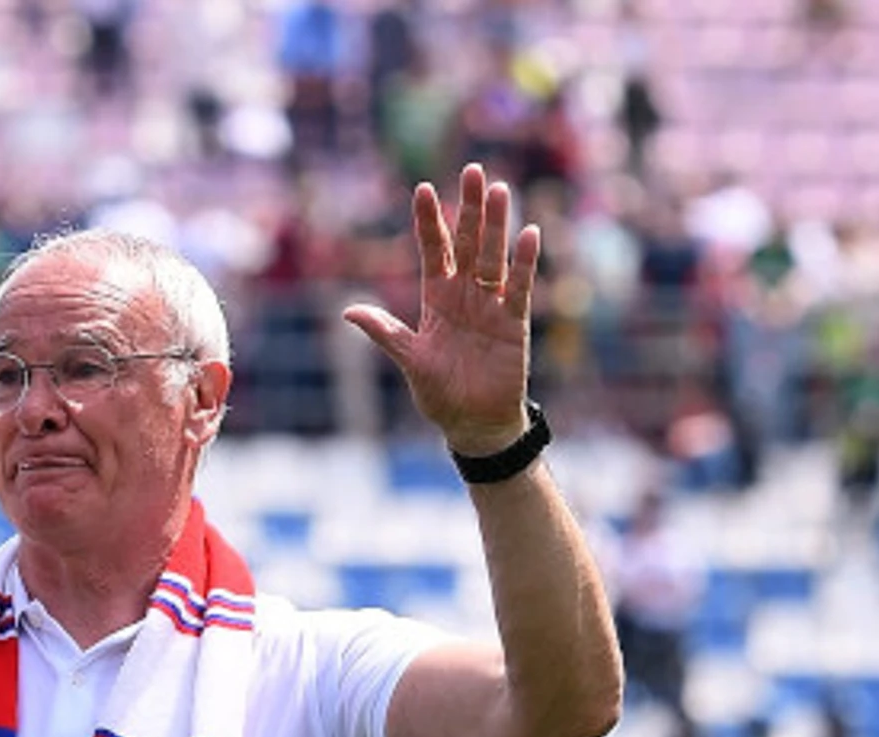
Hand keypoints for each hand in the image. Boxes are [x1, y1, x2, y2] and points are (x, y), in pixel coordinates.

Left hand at [342, 164, 536, 457]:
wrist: (474, 424)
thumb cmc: (440, 392)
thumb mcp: (410, 360)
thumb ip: (385, 332)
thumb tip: (349, 310)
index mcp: (437, 298)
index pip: (434, 250)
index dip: (429, 221)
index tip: (423, 188)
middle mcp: (465, 295)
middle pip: (469, 243)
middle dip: (469, 208)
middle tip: (472, 171)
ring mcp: (491, 306)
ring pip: (494, 258)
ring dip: (496, 225)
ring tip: (499, 190)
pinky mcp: (513, 324)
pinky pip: (518, 288)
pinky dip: (523, 264)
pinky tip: (529, 234)